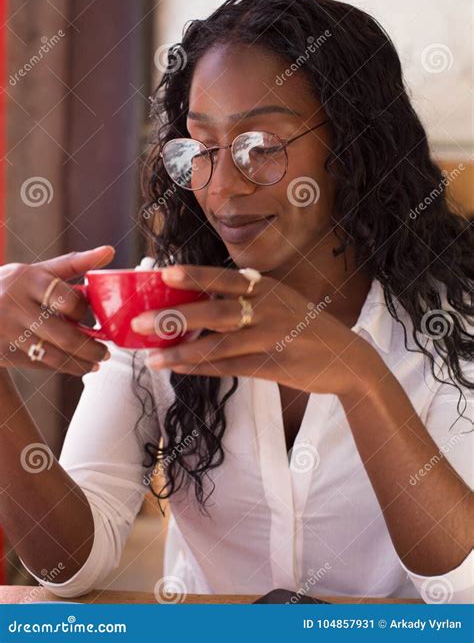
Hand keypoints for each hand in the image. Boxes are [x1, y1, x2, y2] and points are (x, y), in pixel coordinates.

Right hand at [0, 246, 114, 375]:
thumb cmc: (14, 286)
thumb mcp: (39, 270)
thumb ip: (74, 263)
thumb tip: (110, 251)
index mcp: (28, 280)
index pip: (67, 299)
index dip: (84, 311)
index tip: (94, 317)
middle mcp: (15, 306)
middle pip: (65, 335)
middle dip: (91, 348)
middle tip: (105, 353)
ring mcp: (7, 331)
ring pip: (53, 355)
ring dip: (80, 363)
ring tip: (94, 363)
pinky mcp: (2, 352)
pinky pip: (38, 364)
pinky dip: (60, 366)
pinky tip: (73, 365)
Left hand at [131, 264, 381, 397]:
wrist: (348, 358)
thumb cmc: (305, 326)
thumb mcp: (280, 301)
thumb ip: (247, 297)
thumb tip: (200, 297)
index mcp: (267, 288)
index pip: (224, 278)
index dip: (194, 276)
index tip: (163, 273)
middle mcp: (269, 309)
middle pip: (215, 311)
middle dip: (175, 317)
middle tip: (139, 323)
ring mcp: (272, 338)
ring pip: (219, 345)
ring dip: (182, 351)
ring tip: (152, 357)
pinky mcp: (275, 366)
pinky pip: (231, 368)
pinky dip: (203, 368)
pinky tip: (180, 368)